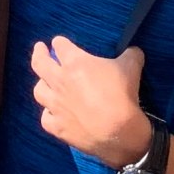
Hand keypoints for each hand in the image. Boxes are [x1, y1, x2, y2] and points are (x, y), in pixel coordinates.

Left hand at [31, 38, 151, 168]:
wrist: (119, 132)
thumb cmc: (122, 95)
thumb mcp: (131, 68)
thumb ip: (131, 55)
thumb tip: (134, 50)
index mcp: (75, 63)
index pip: (61, 46)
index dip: (60, 42)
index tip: (59, 42)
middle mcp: (60, 82)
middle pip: (40, 63)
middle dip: (39, 53)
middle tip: (40, 48)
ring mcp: (56, 105)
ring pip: (39, 91)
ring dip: (42, 84)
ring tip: (44, 82)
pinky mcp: (57, 127)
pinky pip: (45, 118)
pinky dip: (48, 113)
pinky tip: (52, 112)